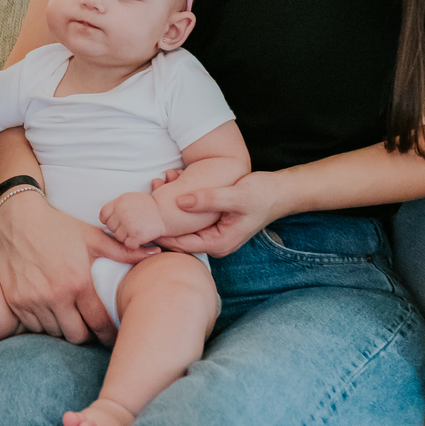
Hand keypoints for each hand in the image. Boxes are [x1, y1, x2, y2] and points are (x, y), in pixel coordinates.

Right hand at [0, 191, 156, 342]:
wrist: (17, 219)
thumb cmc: (58, 227)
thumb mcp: (92, 237)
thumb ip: (123, 251)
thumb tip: (156, 252)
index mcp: (78, 282)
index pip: (99, 324)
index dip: (109, 336)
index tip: (113, 338)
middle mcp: (55, 295)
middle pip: (77, 336)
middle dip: (87, 336)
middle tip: (91, 328)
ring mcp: (33, 301)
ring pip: (55, 332)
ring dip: (65, 328)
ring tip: (71, 317)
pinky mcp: (17, 302)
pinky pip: (34, 326)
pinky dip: (44, 323)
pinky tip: (51, 310)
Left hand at [100, 191, 166, 248]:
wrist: (166, 212)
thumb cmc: (150, 207)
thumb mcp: (132, 199)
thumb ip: (118, 206)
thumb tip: (107, 216)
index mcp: (120, 202)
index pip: (104, 215)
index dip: (109, 220)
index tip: (117, 222)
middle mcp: (122, 212)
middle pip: (110, 227)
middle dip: (118, 229)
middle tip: (130, 227)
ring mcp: (129, 224)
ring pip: (118, 237)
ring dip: (126, 237)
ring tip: (136, 231)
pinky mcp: (136, 235)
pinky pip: (128, 244)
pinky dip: (133, 244)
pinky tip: (140, 238)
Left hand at [156, 171, 293, 257]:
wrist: (281, 192)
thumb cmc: (262, 194)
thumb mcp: (235, 195)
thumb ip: (209, 199)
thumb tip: (180, 201)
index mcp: (218, 243)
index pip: (180, 244)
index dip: (160, 231)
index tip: (143, 217)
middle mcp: (214, 243)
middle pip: (179, 236)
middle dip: (163, 216)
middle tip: (150, 191)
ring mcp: (214, 234)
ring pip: (184, 225)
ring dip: (170, 206)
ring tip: (159, 182)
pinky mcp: (214, 223)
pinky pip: (191, 217)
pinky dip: (181, 202)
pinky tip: (173, 181)